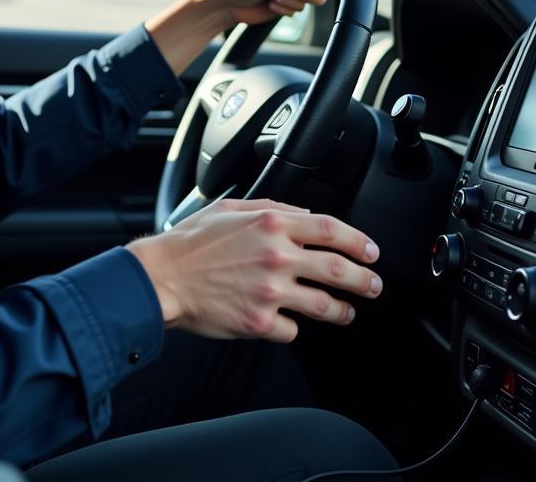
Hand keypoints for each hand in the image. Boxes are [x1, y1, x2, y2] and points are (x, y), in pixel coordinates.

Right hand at [127, 198, 382, 342]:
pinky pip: (292, 330)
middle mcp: (276, 256)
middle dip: (365, 280)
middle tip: (374, 285)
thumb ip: (272, 206)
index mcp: (272, 223)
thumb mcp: (230, 207)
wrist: (161, 277)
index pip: (332, 230)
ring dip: (343, 310)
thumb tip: (304, 213)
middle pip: (339, 269)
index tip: (371, 251)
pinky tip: (290, 323)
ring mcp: (270, 292)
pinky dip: (294, 327)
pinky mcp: (259, 322)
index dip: (359, 241)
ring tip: (347, 312)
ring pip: (325, 305)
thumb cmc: (190, 242)